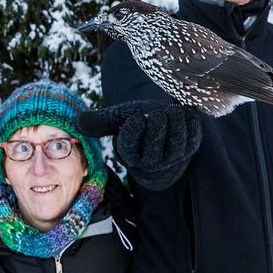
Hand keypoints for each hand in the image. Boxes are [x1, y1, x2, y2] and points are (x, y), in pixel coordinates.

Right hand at [77, 102, 201, 190]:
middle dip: (156, 120)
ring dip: (175, 119)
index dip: (135, 127)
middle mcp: (151, 161)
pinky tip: (186, 110)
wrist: (162, 133)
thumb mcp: (118, 121)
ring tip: (171, 111)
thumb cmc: (138, 125)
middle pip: (154, 138)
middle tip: (156, 113)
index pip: (130, 143)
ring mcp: (172, 157)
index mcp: (130, 155)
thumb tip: (79, 121)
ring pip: (176, 137)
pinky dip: (191, 119)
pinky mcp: (190, 150)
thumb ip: (101, 121)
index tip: (137, 117)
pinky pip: (193, 135)